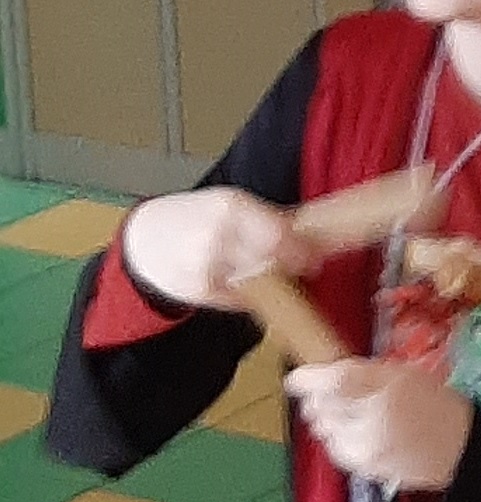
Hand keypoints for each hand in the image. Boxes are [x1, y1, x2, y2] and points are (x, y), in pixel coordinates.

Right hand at [121, 185, 309, 312]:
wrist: (145, 241)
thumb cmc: (192, 218)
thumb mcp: (227, 204)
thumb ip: (263, 217)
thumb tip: (309, 231)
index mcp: (230, 207)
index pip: (279, 232)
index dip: (300, 248)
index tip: (313, 254)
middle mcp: (219, 236)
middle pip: (273, 258)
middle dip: (292, 264)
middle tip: (303, 265)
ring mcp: (208, 266)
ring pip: (260, 280)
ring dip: (272, 280)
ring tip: (270, 271)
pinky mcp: (201, 290)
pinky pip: (241, 298)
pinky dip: (249, 293)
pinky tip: (244, 282)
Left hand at [287, 356, 473, 494]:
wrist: (460, 447)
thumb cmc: (435, 403)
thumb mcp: (404, 374)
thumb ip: (363, 372)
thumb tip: (323, 373)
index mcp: (384, 388)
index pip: (330, 381)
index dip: (306, 379)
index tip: (297, 378)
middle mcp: (371, 419)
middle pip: (320, 407)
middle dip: (318, 399)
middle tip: (332, 394)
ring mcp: (366, 447)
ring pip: (323, 431)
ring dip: (327, 421)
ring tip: (350, 415)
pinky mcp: (365, 467)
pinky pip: (335, 450)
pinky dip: (338, 440)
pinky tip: (358, 434)